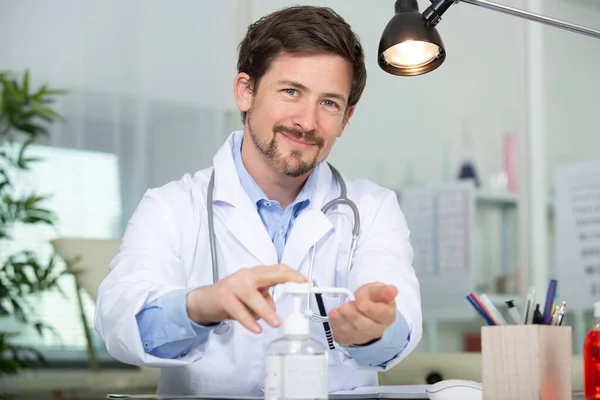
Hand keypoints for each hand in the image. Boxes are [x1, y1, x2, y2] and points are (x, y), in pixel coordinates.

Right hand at [186, 264, 305, 332]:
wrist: (204, 300)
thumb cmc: (232, 296)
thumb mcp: (251, 294)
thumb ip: (264, 297)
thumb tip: (275, 309)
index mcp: (255, 273)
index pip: (277, 269)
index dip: (292, 274)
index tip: (305, 281)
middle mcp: (246, 276)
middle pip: (269, 275)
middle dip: (286, 280)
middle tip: (300, 289)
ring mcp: (234, 286)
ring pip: (254, 297)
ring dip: (266, 311)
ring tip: (276, 323)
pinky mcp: (224, 298)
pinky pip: (239, 311)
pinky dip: (249, 321)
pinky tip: (256, 329)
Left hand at [328, 282, 396, 345]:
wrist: (363, 312)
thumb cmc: (371, 300)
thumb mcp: (376, 290)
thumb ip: (381, 290)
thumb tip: (392, 290)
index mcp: (387, 315)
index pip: (382, 314)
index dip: (370, 308)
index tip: (359, 301)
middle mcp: (377, 329)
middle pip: (367, 327)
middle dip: (354, 317)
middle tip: (345, 307)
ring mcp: (363, 336)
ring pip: (353, 332)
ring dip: (342, 321)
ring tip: (336, 311)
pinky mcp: (349, 339)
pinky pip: (342, 336)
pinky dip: (336, 326)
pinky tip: (333, 317)